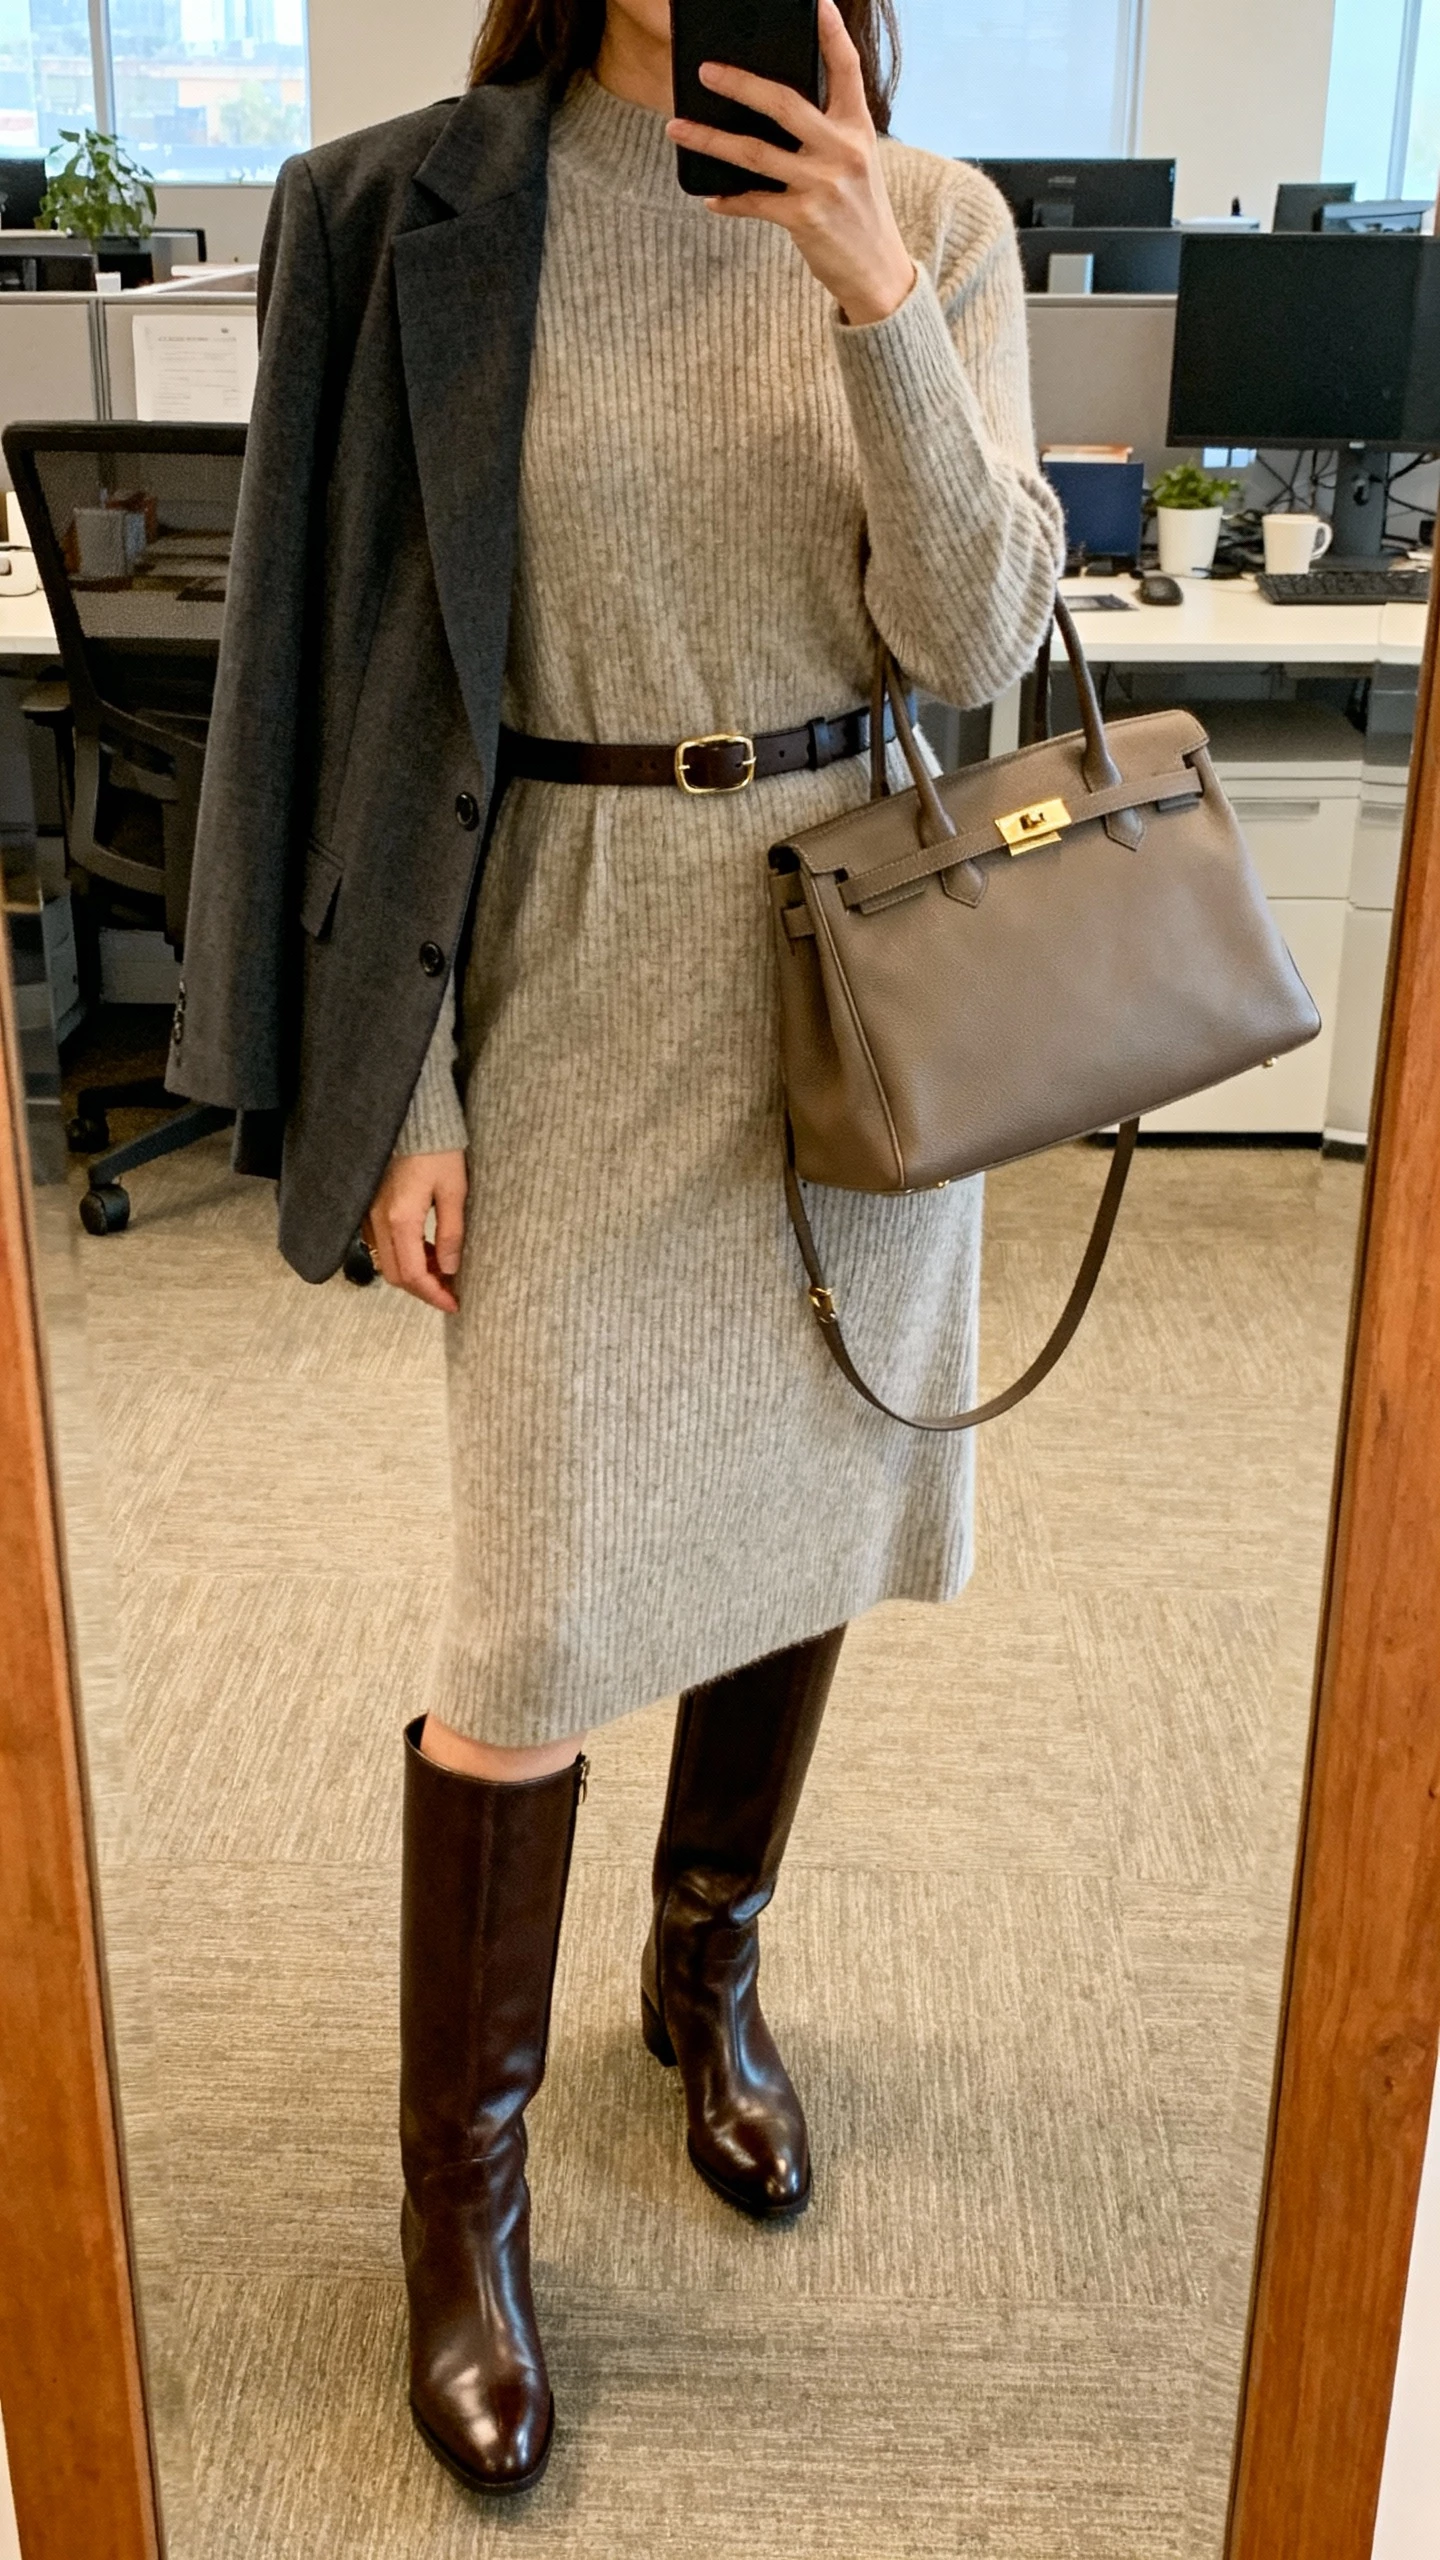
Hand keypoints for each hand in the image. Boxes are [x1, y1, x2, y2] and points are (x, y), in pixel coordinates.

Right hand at [363, 1149, 466, 1313]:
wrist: (412, 1118)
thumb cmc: (437, 1150)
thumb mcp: (454, 1190)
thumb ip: (451, 1233)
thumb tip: (449, 1269)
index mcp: (401, 1219)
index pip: (413, 1275)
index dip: (434, 1295)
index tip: (454, 1304)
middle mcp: (379, 1221)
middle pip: (395, 1275)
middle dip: (423, 1289)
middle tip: (450, 1290)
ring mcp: (370, 1215)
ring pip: (387, 1262)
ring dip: (413, 1273)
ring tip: (442, 1269)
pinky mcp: (370, 1207)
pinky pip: (382, 1245)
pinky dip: (403, 1256)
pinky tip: (425, 1249)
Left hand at [667, 0, 917, 327]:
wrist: (877, 272)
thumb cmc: (859, 212)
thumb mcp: (855, 161)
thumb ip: (826, 132)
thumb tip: (771, 109)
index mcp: (857, 127)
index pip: (846, 68)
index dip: (830, 32)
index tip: (815, 2)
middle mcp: (842, 150)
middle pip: (783, 103)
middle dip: (739, 84)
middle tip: (705, 70)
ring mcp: (823, 184)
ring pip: (754, 153)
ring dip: (710, 140)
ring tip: (677, 127)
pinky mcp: (805, 218)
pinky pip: (754, 202)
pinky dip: (729, 201)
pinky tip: (710, 198)